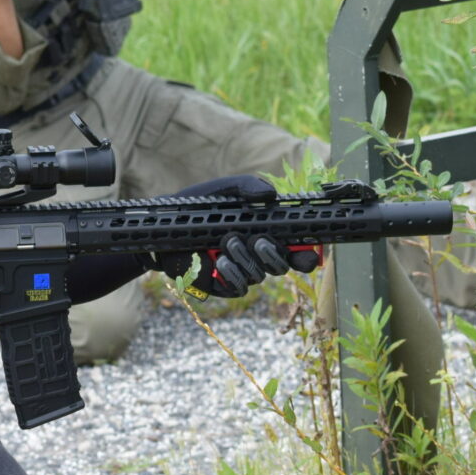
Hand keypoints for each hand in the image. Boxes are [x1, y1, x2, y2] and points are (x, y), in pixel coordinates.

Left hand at [152, 174, 321, 298]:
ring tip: (226, 241)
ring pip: (259, 275)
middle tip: (257, 239)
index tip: (308, 252)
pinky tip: (218, 260)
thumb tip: (270, 195)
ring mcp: (242, 273)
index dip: (308, 254)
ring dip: (244, 258)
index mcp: (267, 234)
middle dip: (273, 253)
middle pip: (283, 266)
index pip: (298, 250)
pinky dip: (232, 274)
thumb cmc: (202, 206)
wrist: (167, 226)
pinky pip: (239, 288)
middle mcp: (258, 256)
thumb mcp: (226, 190)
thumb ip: (248, 186)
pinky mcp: (223, 286)